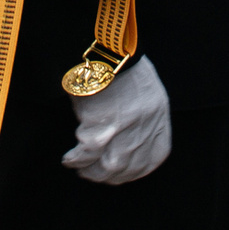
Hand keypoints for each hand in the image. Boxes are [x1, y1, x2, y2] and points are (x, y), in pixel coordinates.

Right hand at [63, 56, 171, 183]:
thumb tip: (128, 141)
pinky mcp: (100, 127)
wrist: (108, 52)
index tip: (125, 174)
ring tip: (81, 169)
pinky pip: (87, 154)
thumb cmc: (125, 69)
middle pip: (129, 166)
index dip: (138, 170)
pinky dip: (76, 159)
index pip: (155, 157)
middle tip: (97, 174)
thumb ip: (145, 120)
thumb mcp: (148, 94)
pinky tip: (69, 159)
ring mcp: (123, 131)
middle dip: (111, 176)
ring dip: (93, 172)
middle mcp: (144, 129)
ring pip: (108, 166)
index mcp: (159, 118)